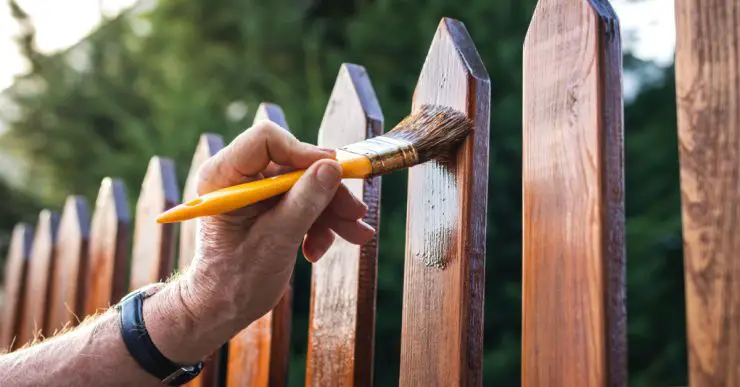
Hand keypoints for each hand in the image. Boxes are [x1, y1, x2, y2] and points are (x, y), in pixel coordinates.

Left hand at [182, 120, 374, 329]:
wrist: (223, 309)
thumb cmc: (235, 280)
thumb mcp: (275, 240)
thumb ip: (304, 202)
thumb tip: (332, 167)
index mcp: (224, 176)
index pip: (267, 140)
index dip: (304, 152)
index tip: (335, 172)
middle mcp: (239, 177)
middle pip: (295, 164)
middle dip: (328, 191)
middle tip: (356, 213)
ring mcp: (256, 191)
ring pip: (306, 184)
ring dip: (331, 212)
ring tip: (355, 236)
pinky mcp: (270, 205)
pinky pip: (304, 201)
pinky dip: (319, 224)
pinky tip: (318, 250)